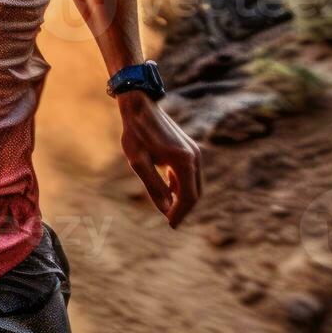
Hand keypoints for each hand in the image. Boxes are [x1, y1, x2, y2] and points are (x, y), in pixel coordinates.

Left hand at [118, 92, 202, 227]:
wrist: (140, 106)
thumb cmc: (136, 133)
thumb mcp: (138, 162)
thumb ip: (153, 186)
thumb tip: (165, 209)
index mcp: (183, 161)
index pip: (188, 197)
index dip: (180, 213)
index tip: (171, 226)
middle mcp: (194, 157)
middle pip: (195, 192)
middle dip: (184, 209)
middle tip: (171, 222)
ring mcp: (194, 152)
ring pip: (195, 184)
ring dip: (183, 198)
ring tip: (168, 209)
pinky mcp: (190, 149)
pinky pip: (191, 174)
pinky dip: (183, 185)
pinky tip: (169, 189)